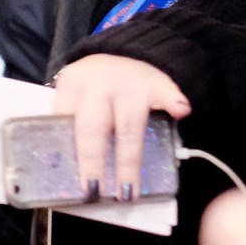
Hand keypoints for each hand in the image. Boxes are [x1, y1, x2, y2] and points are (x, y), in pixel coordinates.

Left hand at [53, 54, 190, 197]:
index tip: (72, 180)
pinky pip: (166, 91)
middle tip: (95, 192)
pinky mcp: (156, 81)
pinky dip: (173, 101)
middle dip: (94, 160)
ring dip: (128, 159)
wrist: (124, 52)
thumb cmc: (95, 88)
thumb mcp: (75, 95)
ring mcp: (128, 82)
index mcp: (72, 84)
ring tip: (128, 189)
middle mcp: (98, 83)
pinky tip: (181, 112)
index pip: (65, 120)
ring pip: (129, 124)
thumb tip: (68, 171)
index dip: (69, 151)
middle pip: (94, 125)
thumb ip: (72, 123)